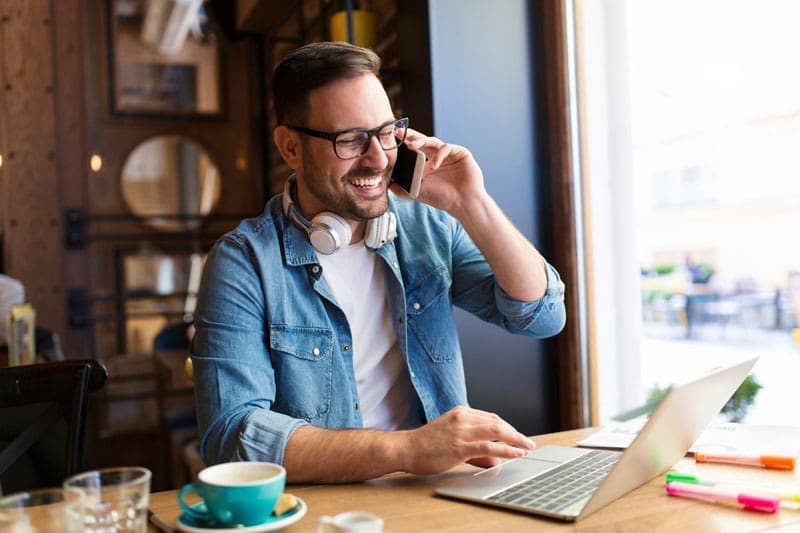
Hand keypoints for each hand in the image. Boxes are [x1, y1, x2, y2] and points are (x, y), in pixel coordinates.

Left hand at [391, 130, 486, 217]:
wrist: (463, 203)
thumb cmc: (443, 198)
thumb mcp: (418, 193)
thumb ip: (403, 189)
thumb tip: (387, 185)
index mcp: (428, 163)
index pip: (414, 148)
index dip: (404, 143)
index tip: (391, 140)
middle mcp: (438, 156)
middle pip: (422, 140)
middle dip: (409, 135)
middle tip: (398, 132)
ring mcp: (449, 153)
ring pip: (432, 140)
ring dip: (420, 141)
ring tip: (411, 146)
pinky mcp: (460, 152)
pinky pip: (446, 148)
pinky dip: (438, 155)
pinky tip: (433, 166)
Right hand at [401, 406, 534, 474]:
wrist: (406, 449)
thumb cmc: (425, 445)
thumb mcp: (452, 441)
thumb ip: (475, 451)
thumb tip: (494, 459)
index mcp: (461, 413)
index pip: (491, 418)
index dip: (507, 428)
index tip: (517, 436)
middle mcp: (462, 418)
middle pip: (497, 422)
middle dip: (515, 433)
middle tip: (528, 442)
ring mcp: (461, 431)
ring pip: (496, 431)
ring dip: (515, 439)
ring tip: (527, 447)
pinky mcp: (459, 446)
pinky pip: (488, 447)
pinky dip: (506, 450)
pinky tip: (515, 453)